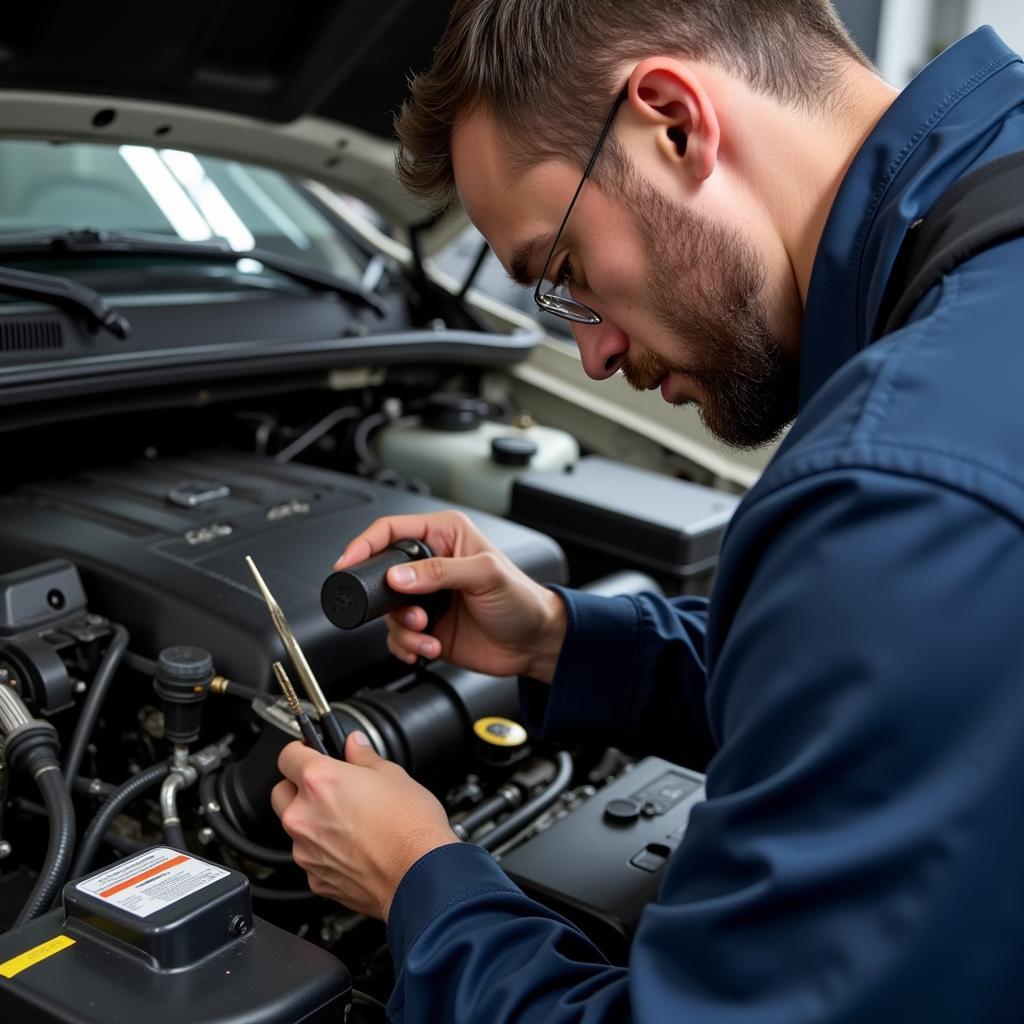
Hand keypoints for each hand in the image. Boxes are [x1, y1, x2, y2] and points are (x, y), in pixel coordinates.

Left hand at [270, 732, 458, 919]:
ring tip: (349, 820)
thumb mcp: (393, 775)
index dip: (302, 750)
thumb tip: (354, 746)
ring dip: (312, 820)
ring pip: (295, 828)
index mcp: (320, 782)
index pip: (288, 755)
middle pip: (281, 792)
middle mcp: (304, 816)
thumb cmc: (410, 828)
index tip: (312, 752)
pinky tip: (353, 846)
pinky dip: (324, 850)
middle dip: (298, 786)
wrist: (419, 876)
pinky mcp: (315, 879)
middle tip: (329, 786)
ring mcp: (306, 851)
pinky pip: (311, 857)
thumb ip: (364, 757)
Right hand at [335, 510, 566, 683]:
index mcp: (444, 535)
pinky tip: (429, 648)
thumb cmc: (521, 600)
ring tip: (428, 634)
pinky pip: (397, 637)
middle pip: (381, 574)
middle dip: (387, 601)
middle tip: (411, 614)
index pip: (391, 530)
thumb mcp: (485, 575)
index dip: (365, 544)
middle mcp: (431, 564)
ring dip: (403, 629)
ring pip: (386, 612)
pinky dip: (407, 647)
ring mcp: (426, 598)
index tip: (347, 563)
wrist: (534, 643)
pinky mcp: (426, 627)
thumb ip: (440, 572)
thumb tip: (399, 576)